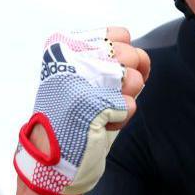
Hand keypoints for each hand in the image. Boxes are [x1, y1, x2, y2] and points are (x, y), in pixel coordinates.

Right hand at [14, 27, 149, 194]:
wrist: (51, 159)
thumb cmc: (75, 118)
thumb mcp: (88, 79)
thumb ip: (115, 61)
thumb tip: (142, 59)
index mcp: (65, 46)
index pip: (120, 35)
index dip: (125, 59)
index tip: (108, 77)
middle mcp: (69, 56)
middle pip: (131, 54)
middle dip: (128, 82)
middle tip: (102, 98)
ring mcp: (80, 78)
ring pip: (134, 78)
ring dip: (123, 102)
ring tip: (98, 112)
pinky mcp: (91, 103)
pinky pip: (131, 105)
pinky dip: (119, 120)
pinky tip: (95, 127)